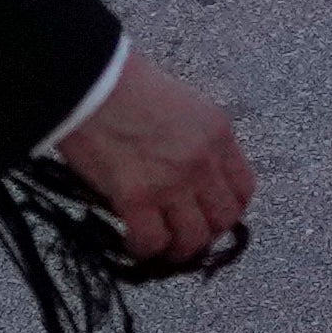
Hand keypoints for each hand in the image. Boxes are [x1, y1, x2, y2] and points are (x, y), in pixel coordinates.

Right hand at [49, 56, 252, 273]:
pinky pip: (152, 241)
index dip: (227, 210)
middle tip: (183, 235)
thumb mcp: (180, 103)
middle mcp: (203, 161)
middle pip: (223, 219)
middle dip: (205, 234)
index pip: (243, 189)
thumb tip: (187, 178)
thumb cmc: (124, 84)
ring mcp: (172, 182)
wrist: (88, 82)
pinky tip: (132, 243)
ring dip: (177, 249)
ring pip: (193, 239)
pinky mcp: (137, 198)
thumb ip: (193, 139)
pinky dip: (144, 250)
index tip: (209, 215)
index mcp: (217, 133)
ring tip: (159, 246)